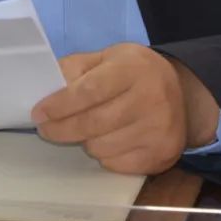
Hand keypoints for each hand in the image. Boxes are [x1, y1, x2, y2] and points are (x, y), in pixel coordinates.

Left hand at [30, 43, 218, 175]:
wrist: (182, 93)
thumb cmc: (133, 72)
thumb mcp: (107, 57)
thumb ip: (74, 68)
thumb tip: (45, 89)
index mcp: (132, 68)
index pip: (88, 91)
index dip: (59, 105)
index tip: (38, 114)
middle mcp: (151, 99)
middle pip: (93, 123)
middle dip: (62, 128)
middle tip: (45, 129)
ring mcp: (159, 130)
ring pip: (102, 147)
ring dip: (84, 140)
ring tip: (86, 128)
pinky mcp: (161, 155)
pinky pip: (116, 164)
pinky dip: (104, 155)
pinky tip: (108, 139)